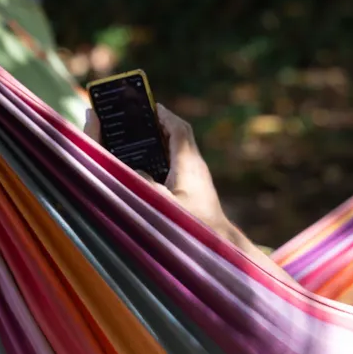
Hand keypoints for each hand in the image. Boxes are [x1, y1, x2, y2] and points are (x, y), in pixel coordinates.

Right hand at [84, 101, 230, 237]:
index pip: (179, 129)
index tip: (149, 105)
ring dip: (157, 146)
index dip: (164, 115)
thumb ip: (143, 185)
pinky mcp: (195, 194)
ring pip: (175, 154)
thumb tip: (131, 172)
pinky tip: (145, 174)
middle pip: (175, 138)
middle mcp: (195, 168)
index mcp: (189, 164)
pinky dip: (160, 164)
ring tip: (134, 142)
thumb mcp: (162, 205)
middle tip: (135, 120)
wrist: (221, 248)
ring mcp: (196, 181)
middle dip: (156, 127)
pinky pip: (175, 169)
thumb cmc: (195, 228)